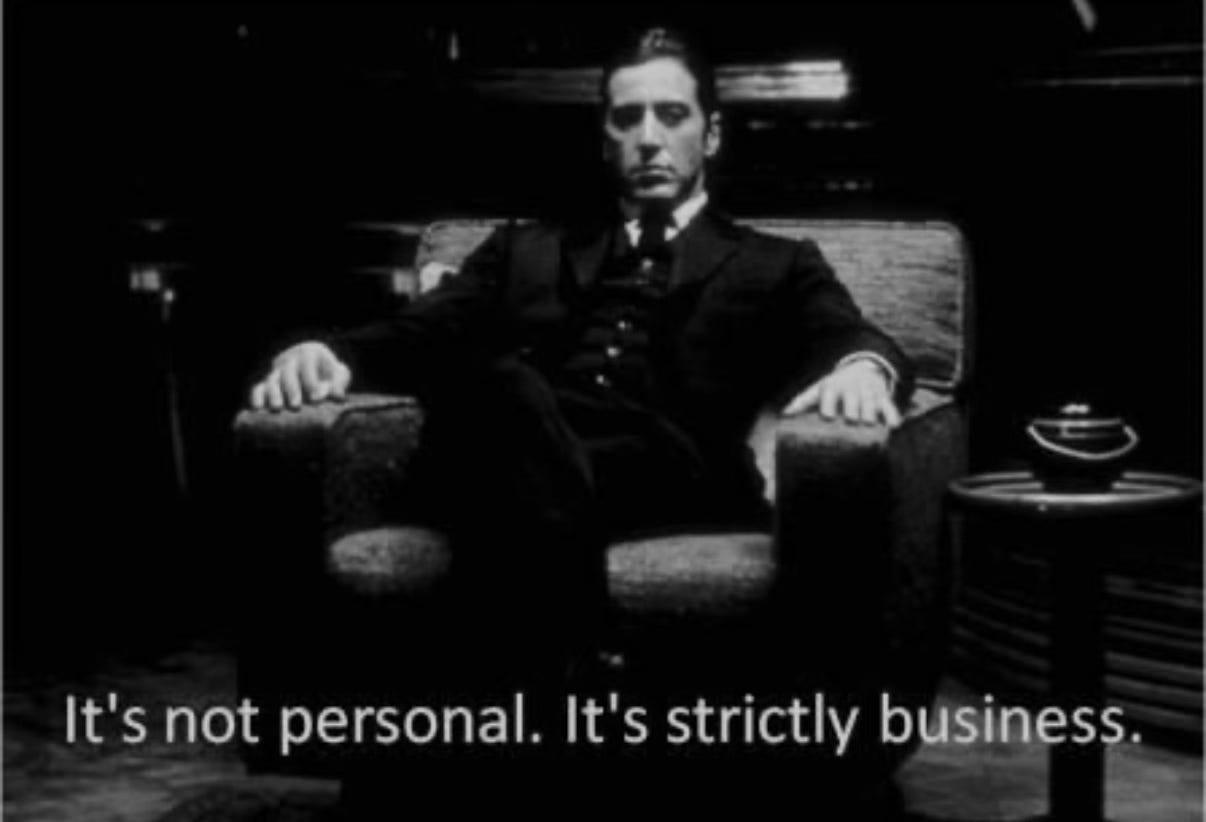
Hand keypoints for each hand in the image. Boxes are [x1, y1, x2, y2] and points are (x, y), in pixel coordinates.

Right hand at [249, 341, 351, 410]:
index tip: (317, 400)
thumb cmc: (331, 375)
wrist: (318, 374)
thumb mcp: (339, 374)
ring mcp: (277, 372)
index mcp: (309, 353)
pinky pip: (259, 388)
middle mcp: (291, 360)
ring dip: (274, 395)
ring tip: (277, 409)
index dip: (311, 381)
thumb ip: (340, 382)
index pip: (307, 364)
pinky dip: (257, 397)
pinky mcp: (267, 384)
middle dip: (292, 390)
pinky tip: (258, 409)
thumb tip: (337, 396)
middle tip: (296, 407)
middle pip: (288, 372)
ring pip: (272, 380)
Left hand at [782, 358, 900, 427]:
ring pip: (871, 408)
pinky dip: (892, 417)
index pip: (831, 394)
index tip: (828, 416)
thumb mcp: (819, 389)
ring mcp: (869, 394)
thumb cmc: (836, 386)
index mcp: (834, 387)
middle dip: (852, 412)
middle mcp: (852, 390)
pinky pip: (890, 408)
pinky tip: (891, 426)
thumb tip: (784, 414)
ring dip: (870, 417)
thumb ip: (802, 401)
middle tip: (851, 420)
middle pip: (853, 403)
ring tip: (867, 426)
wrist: (863, 369)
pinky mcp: (884, 398)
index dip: (829, 405)